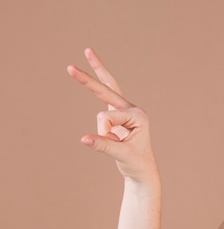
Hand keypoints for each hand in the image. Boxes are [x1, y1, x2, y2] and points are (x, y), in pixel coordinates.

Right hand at [67, 48, 158, 181]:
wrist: (142, 171)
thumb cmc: (136, 163)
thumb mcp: (121, 154)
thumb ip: (103, 145)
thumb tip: (84, 139)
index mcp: (138, 115)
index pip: (107, 117)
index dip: (104, 132)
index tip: (113, 144)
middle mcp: (133, 109)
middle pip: (108, 88)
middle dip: (90, 76)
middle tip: (76, 60)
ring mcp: (125, 111)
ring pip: (104, 90)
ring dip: (99, 117)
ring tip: (108, 116)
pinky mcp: (117, 115)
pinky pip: (104, 95)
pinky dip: (97, 81)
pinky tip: (91, 57)